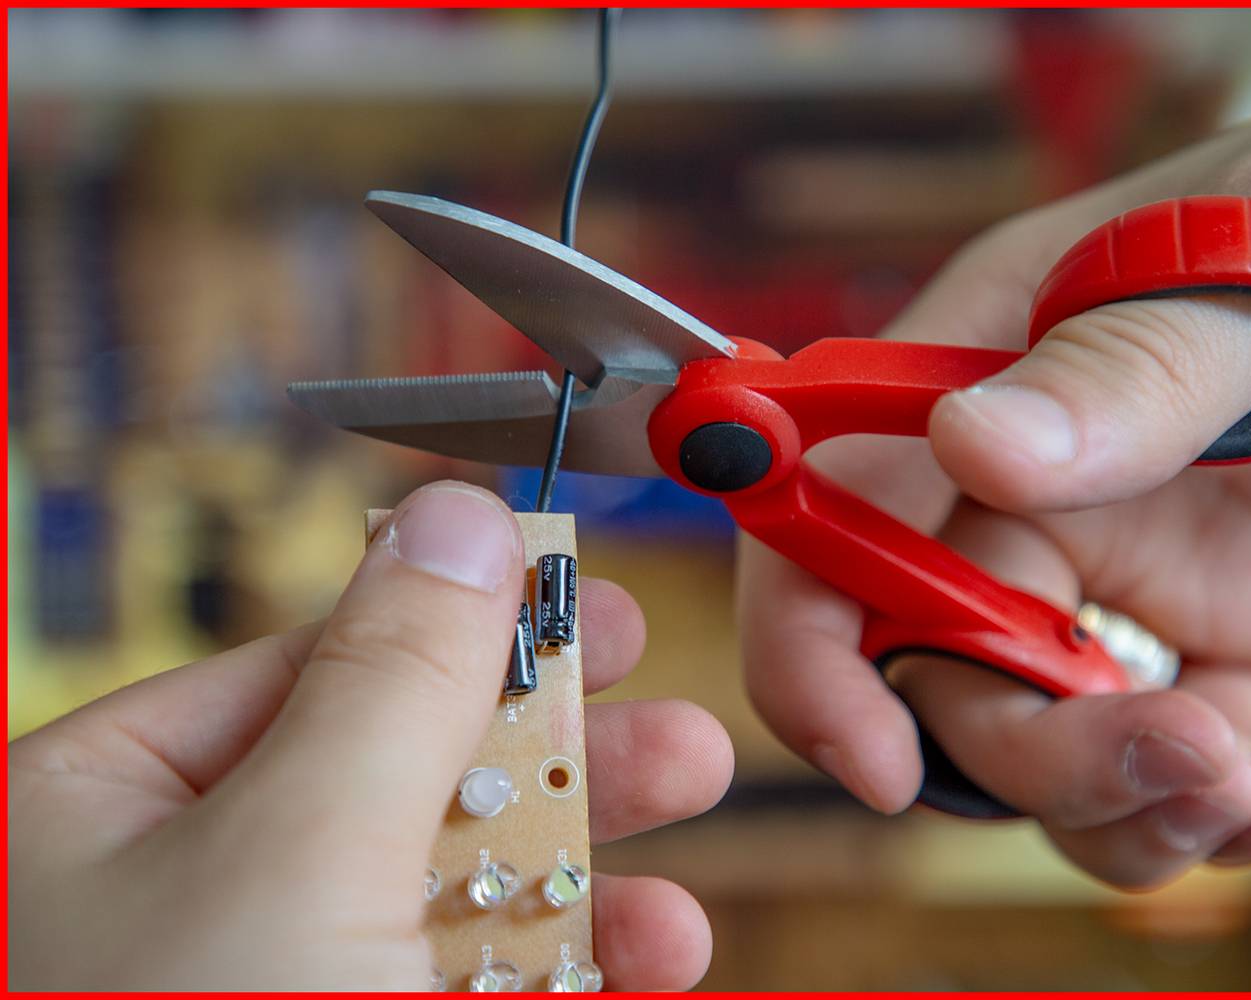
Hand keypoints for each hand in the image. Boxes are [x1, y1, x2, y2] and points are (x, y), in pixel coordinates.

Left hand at [9, 481, 732, 988]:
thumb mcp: (298, 852)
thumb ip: (393, 678)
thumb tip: (461, 514)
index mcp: (102, 807)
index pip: (313, 661)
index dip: (467, 620)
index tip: (590, 593)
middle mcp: (176, 893)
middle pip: (403, 772)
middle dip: (557, 746)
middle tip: (679, 719)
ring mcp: (267, 985)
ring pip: (449, 889)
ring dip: (588, 864)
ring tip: (697, 838)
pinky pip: (472, 986)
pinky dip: (570, 966)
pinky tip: (659, 952)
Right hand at [740, 27, 1250, 887]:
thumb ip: (1133, 365)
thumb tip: (972, 450)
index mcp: (1004, 357)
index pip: (836, 503)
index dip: (811, 637)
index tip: (866, 752)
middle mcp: (1051, 478)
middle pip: (941, 657)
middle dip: (1021, 748)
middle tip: (1160, 755)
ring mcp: (1150, 568)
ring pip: (1052, 736)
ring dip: (1118, 801)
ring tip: (1233, 779)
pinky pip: (1185, 760)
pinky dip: (1211, 814)